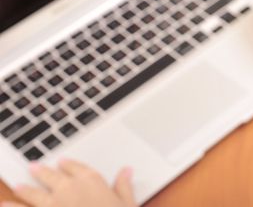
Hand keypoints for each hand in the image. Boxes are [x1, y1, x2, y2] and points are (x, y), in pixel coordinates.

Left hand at [3, 160, 135, 206]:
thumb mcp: (128, 204)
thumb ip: (124, 186)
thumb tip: (126, 171)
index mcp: (91, 180)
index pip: (77, 167)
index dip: (69, 164)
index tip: (62, 162)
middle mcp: (69, 188)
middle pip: (53, 176)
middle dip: (42, 172)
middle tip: (34, 167)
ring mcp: (53, 204)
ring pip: (35, 193)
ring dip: (26, 189)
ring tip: (18, 186)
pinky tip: (6, 205)